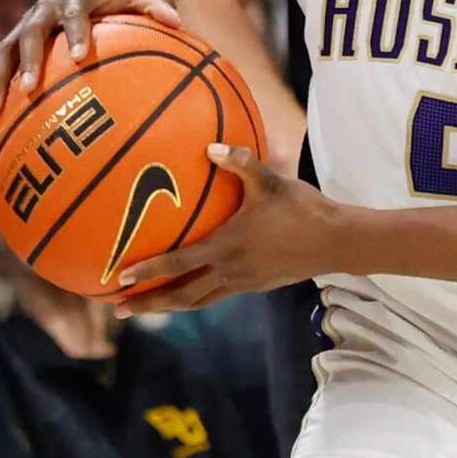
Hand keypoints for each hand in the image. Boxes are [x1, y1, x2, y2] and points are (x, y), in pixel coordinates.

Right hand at [0, 0, 181, 113]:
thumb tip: (177, 21)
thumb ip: (157, 4)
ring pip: (4, 52)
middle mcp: (43, 10)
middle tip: (28, 88)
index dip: (75, 33)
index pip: (74, 13)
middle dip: (28, 61)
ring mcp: (25, 26)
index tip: (80, 56)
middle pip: (29, 34)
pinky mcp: (14, 43)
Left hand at [115, 144, 342, 312]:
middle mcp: (231, 271)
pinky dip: (197, 297)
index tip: (119, 277)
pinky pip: (218, 294)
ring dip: (170, 306)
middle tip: (118, 310)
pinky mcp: (257, 285)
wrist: (338, 243)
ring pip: (199, 301)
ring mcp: (244, 283)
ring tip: (145, 309)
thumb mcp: (272, 183)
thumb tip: (211, 147)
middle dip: (148, 304)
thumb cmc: (305, 210)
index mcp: (228, 247)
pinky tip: (191, 289)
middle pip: (181, 296)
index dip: (147, 271)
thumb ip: (241, 164)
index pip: (178, 263)